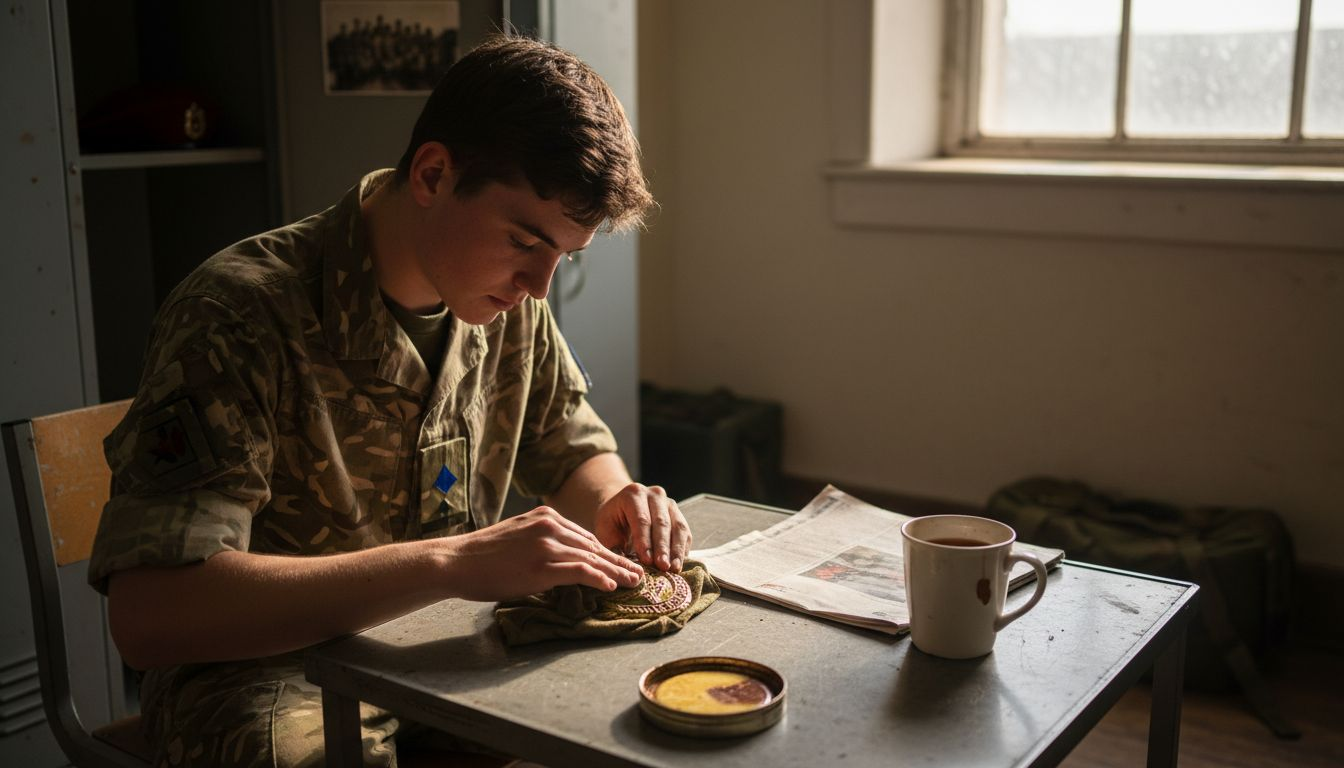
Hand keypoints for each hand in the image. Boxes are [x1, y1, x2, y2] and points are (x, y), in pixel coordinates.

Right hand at [439, 506, 642, 600]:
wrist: (456, 561)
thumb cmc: (482, 556)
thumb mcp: (517, 537)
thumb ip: (541, 542)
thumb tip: (561, 560)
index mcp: (545, 517)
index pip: (584, 536)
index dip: (606, 552)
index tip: (620, 563)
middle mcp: (550, 525)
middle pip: (593, 546)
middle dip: (618, 562)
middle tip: (637, 574)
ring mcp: (547, 544)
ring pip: (591, 558)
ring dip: (616, 572)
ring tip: (633, 582)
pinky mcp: (542, 565)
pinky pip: (578, 571)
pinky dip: (598, 578)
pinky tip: (610, 586)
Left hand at [592, 483, 691, 571]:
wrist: (622, 509)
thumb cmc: (612, 521)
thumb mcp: (606, 530)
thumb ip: (615, 546)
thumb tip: (628, 567)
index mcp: (633, 494)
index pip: (641, 519)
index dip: (645, 541)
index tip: (647, 560)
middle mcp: (654, 494)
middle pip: (661, 523)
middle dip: (662, 547)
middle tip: (663, 566)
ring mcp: (669, 503)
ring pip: (677, 527)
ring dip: (676, 550)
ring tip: (673, 568)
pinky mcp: (678, 514)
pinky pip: (685, 532)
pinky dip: (682, 549)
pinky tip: (678, 564)